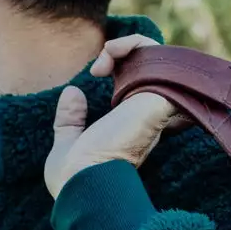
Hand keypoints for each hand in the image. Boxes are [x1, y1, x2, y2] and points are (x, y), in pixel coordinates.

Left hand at [45, 34, 187, 198]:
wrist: (83, 185)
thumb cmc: (74, 177)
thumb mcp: (68, 142)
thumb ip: (71, 119)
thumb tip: (72, 93)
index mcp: (131, 126)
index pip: (142, 86)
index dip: (123, 66)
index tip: (95, 72)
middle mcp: (147, 115)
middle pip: (155, 68)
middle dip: (128, 51)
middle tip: (100, 64)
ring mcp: (154, 107)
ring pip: (162, 58)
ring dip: (130, 44)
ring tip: (105, 54)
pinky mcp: (157, 101)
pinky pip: (161, 58)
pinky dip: (135, 44)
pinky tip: (108, 55)